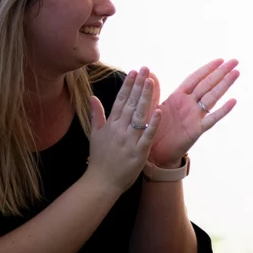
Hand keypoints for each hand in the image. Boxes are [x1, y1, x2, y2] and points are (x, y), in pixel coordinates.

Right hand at [87, 69, 160, 193]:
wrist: (101, 183)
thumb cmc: (99, 159)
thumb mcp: (95, 135)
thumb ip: (96, 115)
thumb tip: (93, 97)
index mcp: (110, 124)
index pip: (120, 100)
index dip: (128, 85)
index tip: (134, 71)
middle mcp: (119, 129)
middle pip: (131, 104)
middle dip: (138, 85)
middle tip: (145, 69)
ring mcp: (129, 140)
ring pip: (139, 115)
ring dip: (146, 98)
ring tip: (152, 82)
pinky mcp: (138, 152)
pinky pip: (147, 135)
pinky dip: (153, 123)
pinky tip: (159, 111)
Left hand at [148, 58, 239, 166]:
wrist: (154, 154)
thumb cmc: (153, 130)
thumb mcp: (151, 108)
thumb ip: (153, 92)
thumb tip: (149, 74)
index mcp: (178, 97)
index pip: (195, 78)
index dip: (207, 69)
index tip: (220, 59)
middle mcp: (189, 104)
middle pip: (207, 84)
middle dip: (221, 72)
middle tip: (235, 61)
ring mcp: (195, 116)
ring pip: (212, 97)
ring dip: (224, 85)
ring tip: (236, 73)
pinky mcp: (196, 130)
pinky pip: (211, 119)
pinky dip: (222, 110)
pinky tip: (233, 101)